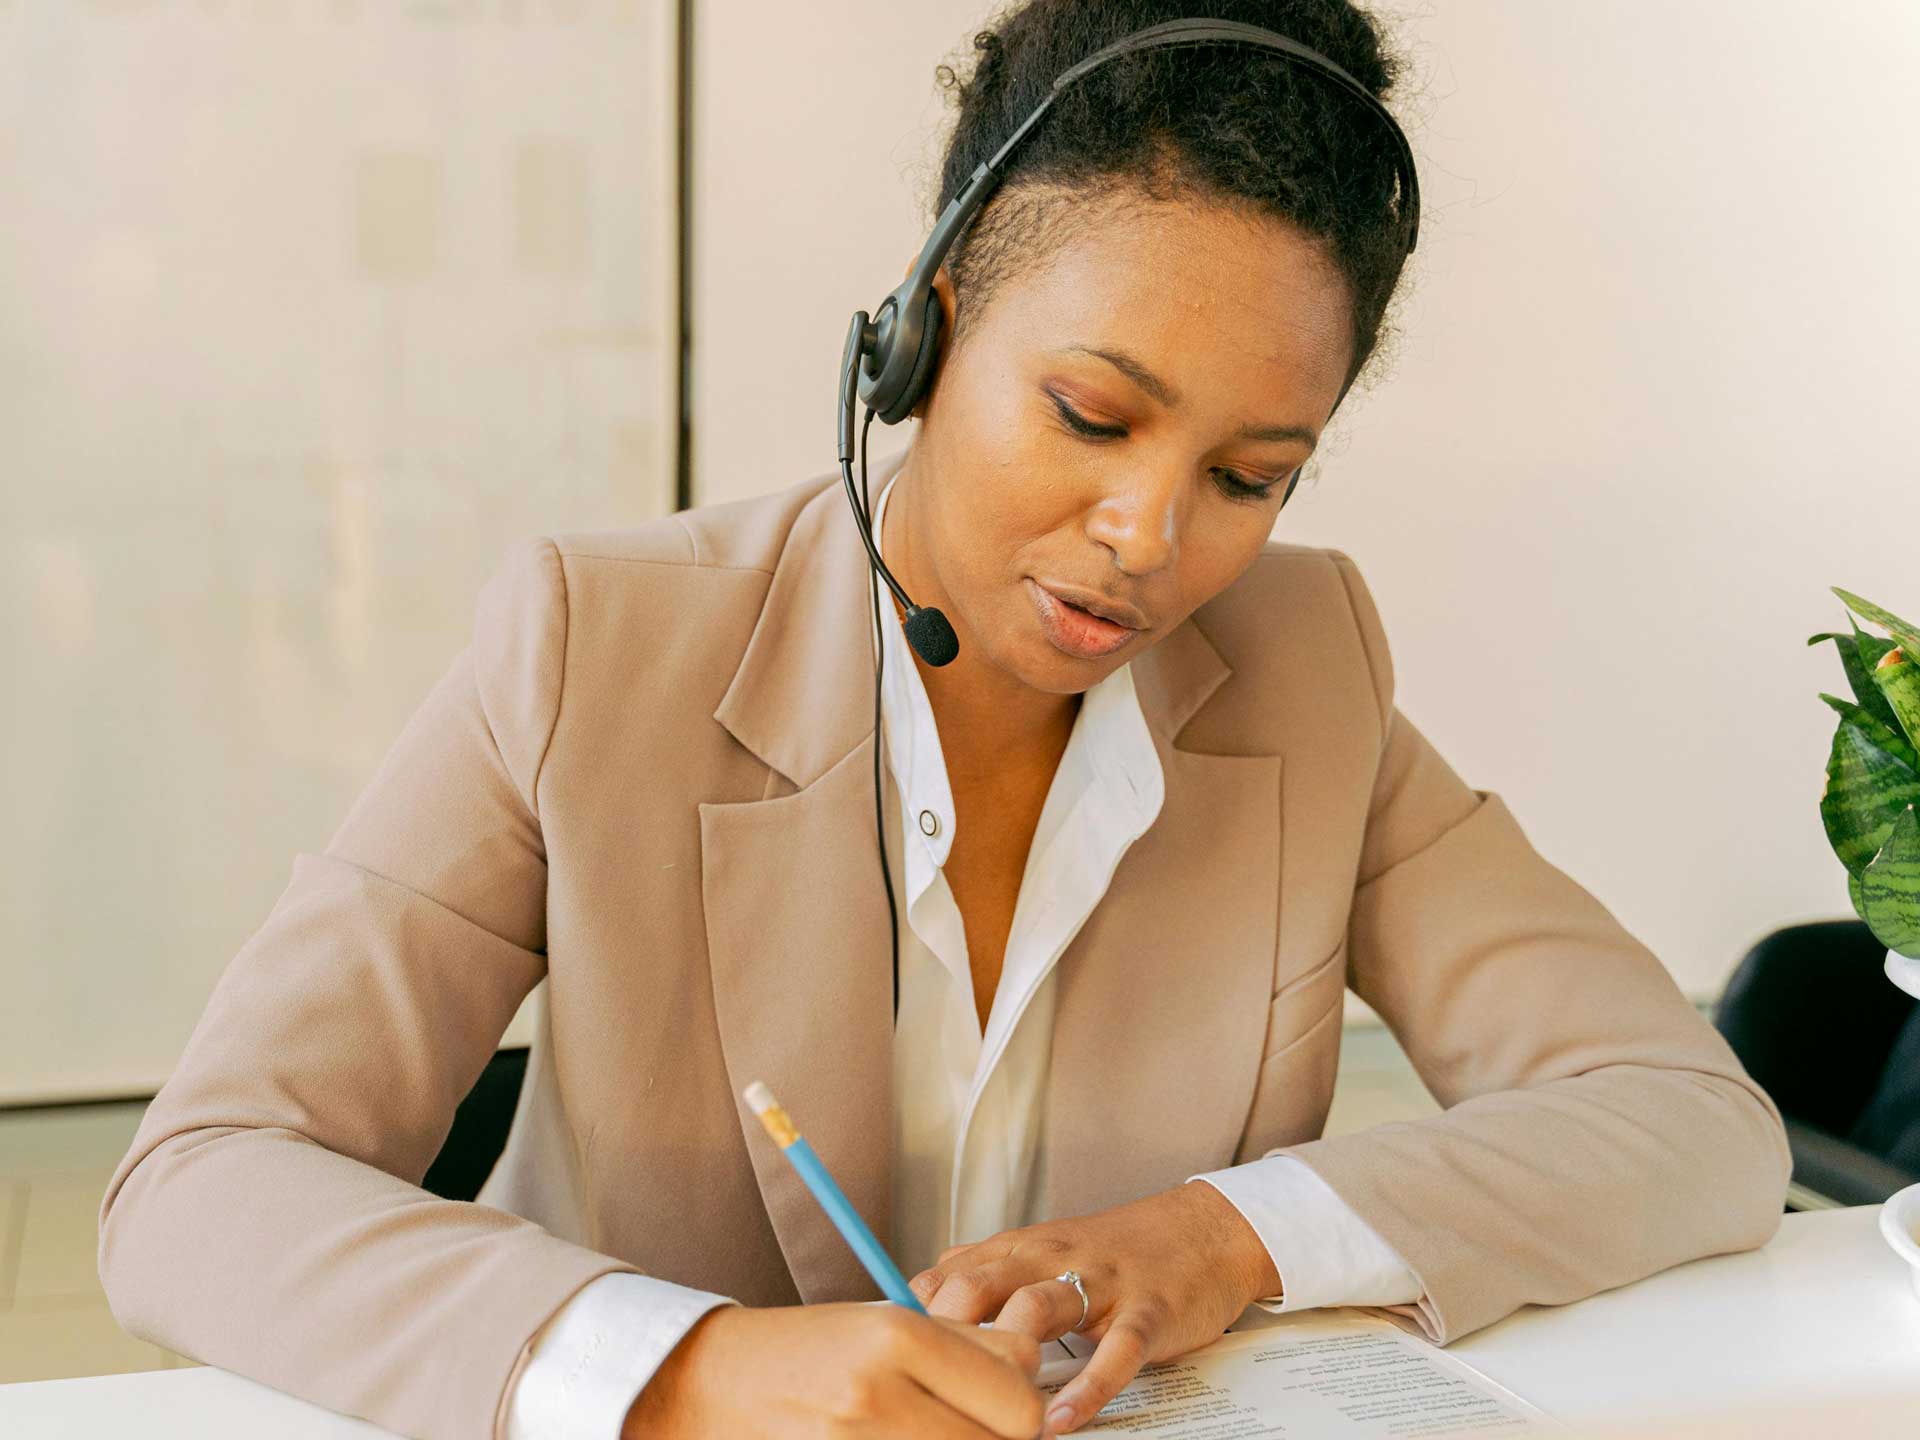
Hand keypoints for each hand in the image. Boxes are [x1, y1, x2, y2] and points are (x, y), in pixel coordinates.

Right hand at [621, 1300, 1049, 1439]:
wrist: (712, 1382)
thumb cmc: (803, 1349)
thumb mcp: (885, 1321)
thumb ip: (964, 1345)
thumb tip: (1031, 1377)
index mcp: (897, 1337)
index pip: (1019, 1400)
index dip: (1026, 1410)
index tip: (1011, 1407)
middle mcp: (877, 1394)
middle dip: (997, 1439)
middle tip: (973, 1424)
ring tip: (932, 1429)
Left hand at [908, 1181, 1279, 1433]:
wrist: (1204, 1232)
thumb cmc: (1114, 1252)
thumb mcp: (1040, 1253)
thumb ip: (983, 1276)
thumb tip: (915, 1309)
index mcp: (1017, 1249)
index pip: (944, 1278)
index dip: (910, 1322)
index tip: (885, 1364)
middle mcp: (1049, 1259)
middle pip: (976, 1285)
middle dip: (943, 1334)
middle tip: (923, 1383)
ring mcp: (1100, 1283)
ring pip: (1039, 1308)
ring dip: (1007, 1359)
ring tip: (987, 1409)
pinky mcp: (1147, 1311)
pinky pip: (1115, 1350)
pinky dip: (1086, 1387)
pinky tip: (1060, 1419)